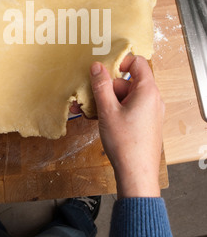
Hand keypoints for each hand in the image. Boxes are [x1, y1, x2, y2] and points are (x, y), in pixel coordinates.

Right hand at [90, 54, 163, 198]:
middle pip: (125, 83)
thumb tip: (97, 66)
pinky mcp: (144, 123)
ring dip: (104, 102)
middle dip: (104, 89)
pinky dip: (112, 111)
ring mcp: (148, 112)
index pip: (137, 63)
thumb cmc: (125, 143)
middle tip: (86, 97)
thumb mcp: (107, 110)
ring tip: (85, 111)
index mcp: (147, 91)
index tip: (104, 70)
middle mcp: (151, 99)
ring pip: (123, 98)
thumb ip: (101, 85)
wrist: (136, 175)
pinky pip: (126, 109)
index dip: (120, 62)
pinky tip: (96, 119)